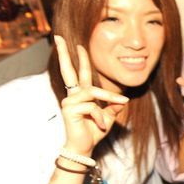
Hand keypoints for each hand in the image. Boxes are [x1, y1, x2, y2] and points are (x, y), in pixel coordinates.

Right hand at [55, 35, 128, 155]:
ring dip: (109, 99)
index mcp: (81, 94)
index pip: (80, 72)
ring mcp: (69, 101)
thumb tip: (123, 100)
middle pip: (68, 70)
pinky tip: (99, 125)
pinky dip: (100, 117)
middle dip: (65, 53)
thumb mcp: (109, 117)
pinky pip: (92, 107)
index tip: (77, 44)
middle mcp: (73, 94)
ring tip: (117, 108)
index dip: (80, 58)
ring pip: (93, 92)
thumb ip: (114, 106)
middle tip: (59, 37)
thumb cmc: (94, 131)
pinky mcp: (69, 109)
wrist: (85, 147)